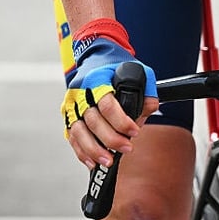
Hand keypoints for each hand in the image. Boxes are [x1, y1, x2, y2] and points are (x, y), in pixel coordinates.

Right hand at [61, 19, 157, 168]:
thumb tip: (149, 109)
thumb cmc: (117, 65)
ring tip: (109, 160)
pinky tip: (93, 162)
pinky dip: (81, 152)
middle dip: (111, 139)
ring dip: (94, 150)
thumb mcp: (138, 69)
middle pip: (93, 121)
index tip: (134, 131)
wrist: (96, 57)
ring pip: (79, 132)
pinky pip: (72, 137)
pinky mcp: (68, 115)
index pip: (107, 105)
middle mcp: (81, 92)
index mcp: (97, 79)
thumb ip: (147, 90)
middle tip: (127, 148)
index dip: (121, 121)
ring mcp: (72, 104)